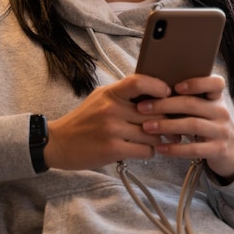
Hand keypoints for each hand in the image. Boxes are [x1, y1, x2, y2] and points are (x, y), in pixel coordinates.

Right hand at [44, 75, 170, 170]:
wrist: (58, 142)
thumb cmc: (84, 120)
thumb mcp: (100, 98)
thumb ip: (123, 94)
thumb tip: (153, 92)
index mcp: (110, 93)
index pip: (138, 82)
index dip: (158, 86)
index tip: (167, 94)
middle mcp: (111, 109)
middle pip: (153, 111)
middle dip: (167, 119)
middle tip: (175, 124)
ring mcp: (112, 129)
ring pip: (152, 133)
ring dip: (159, 138)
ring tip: (160, 139)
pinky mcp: (112, 149)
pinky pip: (144, 150)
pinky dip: (149, 151)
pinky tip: (145, 149)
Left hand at [136, 75, 233, 182]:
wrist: (231, 151)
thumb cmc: (206, 123)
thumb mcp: (203, 108)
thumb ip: (186, 99)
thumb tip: (152, 88)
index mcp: (216, 97)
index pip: (215, 83)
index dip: (196, 83)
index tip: (175, 86)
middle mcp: (221, 112)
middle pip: (192, 104)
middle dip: (164, 105)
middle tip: (142, 107)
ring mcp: (221, 131)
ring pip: (192, 125)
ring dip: (166, 126)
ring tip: (147, 127)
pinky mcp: (218, 150)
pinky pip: (194, 149)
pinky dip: (175, 149)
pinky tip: (159, 147)